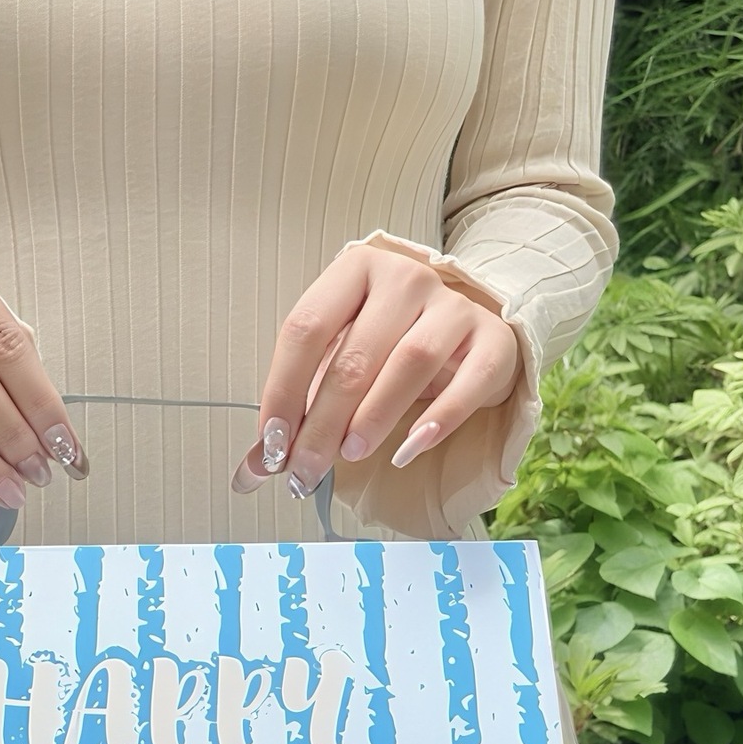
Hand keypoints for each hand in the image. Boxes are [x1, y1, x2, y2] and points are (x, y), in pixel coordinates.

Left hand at [236, 242, 520, 497]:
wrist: (463, 329)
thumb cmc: (387, 344)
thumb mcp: (336, 361)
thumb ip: (296, 409)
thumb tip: (249, 471)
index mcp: (354, 271)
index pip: (305, 329)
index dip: (282, 391)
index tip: (270, 445)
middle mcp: (406, 277)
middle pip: (354, 356)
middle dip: (322, 423)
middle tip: (303, 471)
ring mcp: (453, 305)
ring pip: (410, 362)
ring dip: (374, 417)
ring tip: (350, 455)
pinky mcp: (493, 339)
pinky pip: (469, 381)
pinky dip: (438, 420)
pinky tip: (408, 450)